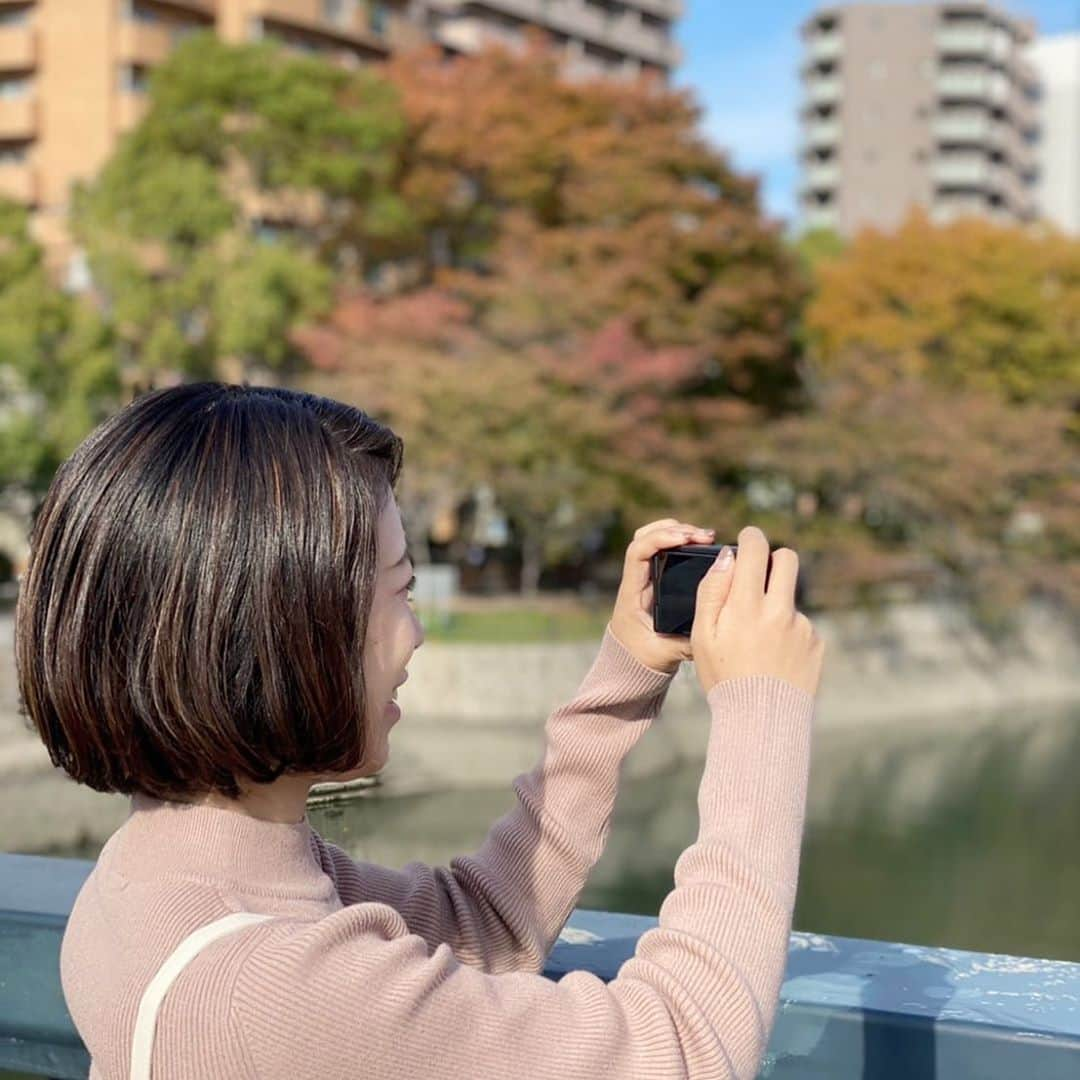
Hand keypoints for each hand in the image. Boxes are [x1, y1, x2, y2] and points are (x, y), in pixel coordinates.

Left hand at [609, 517, 715, 675]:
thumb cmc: (642, 662)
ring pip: (654, 539)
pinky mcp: (656, 582)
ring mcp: (645, 579)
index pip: (637, 552)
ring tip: (706, 536)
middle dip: (674, 529)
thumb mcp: (664, 656)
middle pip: (645, 536)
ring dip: (678, 532)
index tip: (687, 539)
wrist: (629, 667)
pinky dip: (681, 542)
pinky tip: (701, 546)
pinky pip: (664, 552)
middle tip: (704, 536)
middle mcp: (636, 581)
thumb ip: (686, 644)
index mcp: (631, 594)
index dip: (660, 539)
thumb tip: (715, 629)